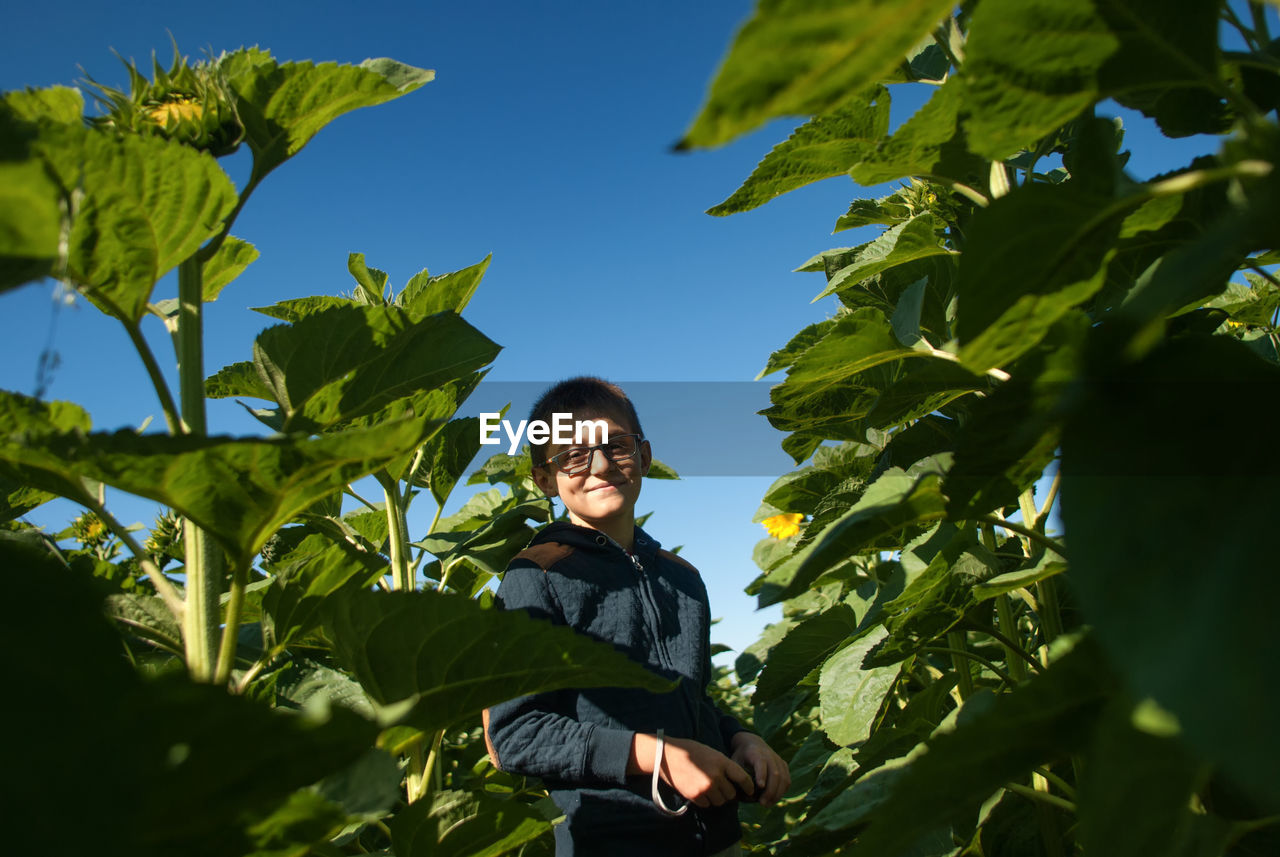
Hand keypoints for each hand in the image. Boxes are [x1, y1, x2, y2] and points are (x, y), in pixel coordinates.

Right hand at [629, 733, 753, 807]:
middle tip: (723, 787)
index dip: (749, 786)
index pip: (743, 778)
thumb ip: (725, 766)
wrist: (667, 756)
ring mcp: (705, 787)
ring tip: (710, 788)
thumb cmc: (690, 751)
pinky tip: (700, 790)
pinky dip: (706, 800)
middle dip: (729, 792)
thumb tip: (736, 782)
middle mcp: (715, 776)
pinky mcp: (695, 796)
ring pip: (720, 801)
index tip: (750, 790)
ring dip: (718, 797)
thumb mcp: (712, 753)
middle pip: (731, 794)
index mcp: (722, 762)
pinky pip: (707, 804)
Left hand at [729, 731, 790, 806]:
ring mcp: (778, 760)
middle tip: (762, 803)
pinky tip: (773, 799)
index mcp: (755, 752)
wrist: (752, 743)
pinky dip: (782, 791)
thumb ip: (737, 776)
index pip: (761, 762)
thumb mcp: (734, 762)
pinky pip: (787, 780)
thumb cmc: (741, 757)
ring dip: (777, 794)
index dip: (762, 774)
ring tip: (767, 804)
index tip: (760, 786)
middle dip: (770, 790)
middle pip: (775, 773)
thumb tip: (741, 793)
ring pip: (783, 778)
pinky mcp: (784, 765)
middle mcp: (769, 755)